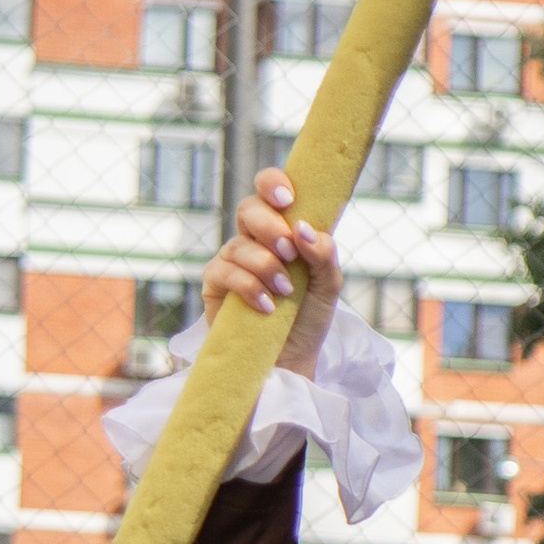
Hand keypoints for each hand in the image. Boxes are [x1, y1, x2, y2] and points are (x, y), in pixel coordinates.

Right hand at [200, 171, 339, 379]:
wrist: (291, 359)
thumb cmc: (309, 318)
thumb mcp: (328, 285)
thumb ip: (323, 254)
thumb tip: (303, 229)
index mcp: (281, 228)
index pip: (268, 190)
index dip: (272, 184)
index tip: (289, 199)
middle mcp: (253, 239)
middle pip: (247, 209)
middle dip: (268, 225)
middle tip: (288, 251)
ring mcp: (231, 260)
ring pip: (238, 244)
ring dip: (265, 266)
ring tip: (285, 292)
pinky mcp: (215, 286)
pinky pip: (223, 272)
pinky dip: (247, 287)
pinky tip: (266, 306)